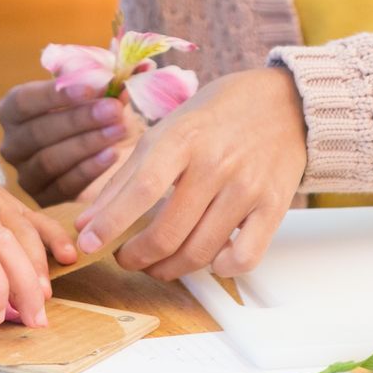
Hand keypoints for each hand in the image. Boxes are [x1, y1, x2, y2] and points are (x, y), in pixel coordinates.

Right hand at [0, 79, 144, 203]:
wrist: (105, 149)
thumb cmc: (93, 111)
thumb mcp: (98, 89)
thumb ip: (111, 74)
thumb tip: (139, 64)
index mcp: (13, 109)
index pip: (24, 101)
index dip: (55, 95)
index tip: (91, 88)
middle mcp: (12, 143)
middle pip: (38, 132)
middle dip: (78, 120)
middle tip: (113, 109)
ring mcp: (25, 174)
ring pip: (49, 160)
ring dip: (86, 144)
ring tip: (118, 130)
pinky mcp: (44, 198)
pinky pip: (64, 185)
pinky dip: (89, 169)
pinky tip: (111, 155)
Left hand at [73, 67, 306, 280]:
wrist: (284, 102)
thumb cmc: (217, 115)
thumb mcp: (167, 130)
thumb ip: (126, 176)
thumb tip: (87, 221)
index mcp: (184, 138)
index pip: (141, 188)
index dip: (111, 222)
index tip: (87, 243)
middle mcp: (216, 164)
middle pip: (168, 232)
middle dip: (137, 256)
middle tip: (126, 257)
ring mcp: (247, 188)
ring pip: (200, 252)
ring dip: (169, 269)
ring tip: (157, 264)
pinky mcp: (275, 207)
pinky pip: (245, 258)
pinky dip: (221, 269)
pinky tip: (208, 260)